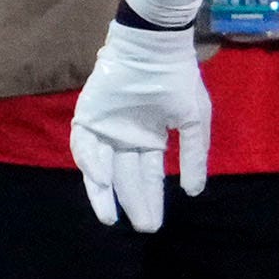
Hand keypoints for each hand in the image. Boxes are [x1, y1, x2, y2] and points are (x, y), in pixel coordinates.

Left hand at [70, 19, 210, 231]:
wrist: (154, 50)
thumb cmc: (178, 81)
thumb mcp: (194, 121)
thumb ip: (193, 156)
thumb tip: (194, 191)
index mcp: (150, 139)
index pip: (149, 176)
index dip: (151, 199)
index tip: (154, 224)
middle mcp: (125, 139)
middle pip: (126, 178)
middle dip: (133, 203)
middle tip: (142, 227)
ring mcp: (105, 128)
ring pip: (101, 168)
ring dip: (103, 193)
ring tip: (110, 217)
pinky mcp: (88, 116)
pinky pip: (85, 145)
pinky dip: (90, 162)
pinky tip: (101, 179)